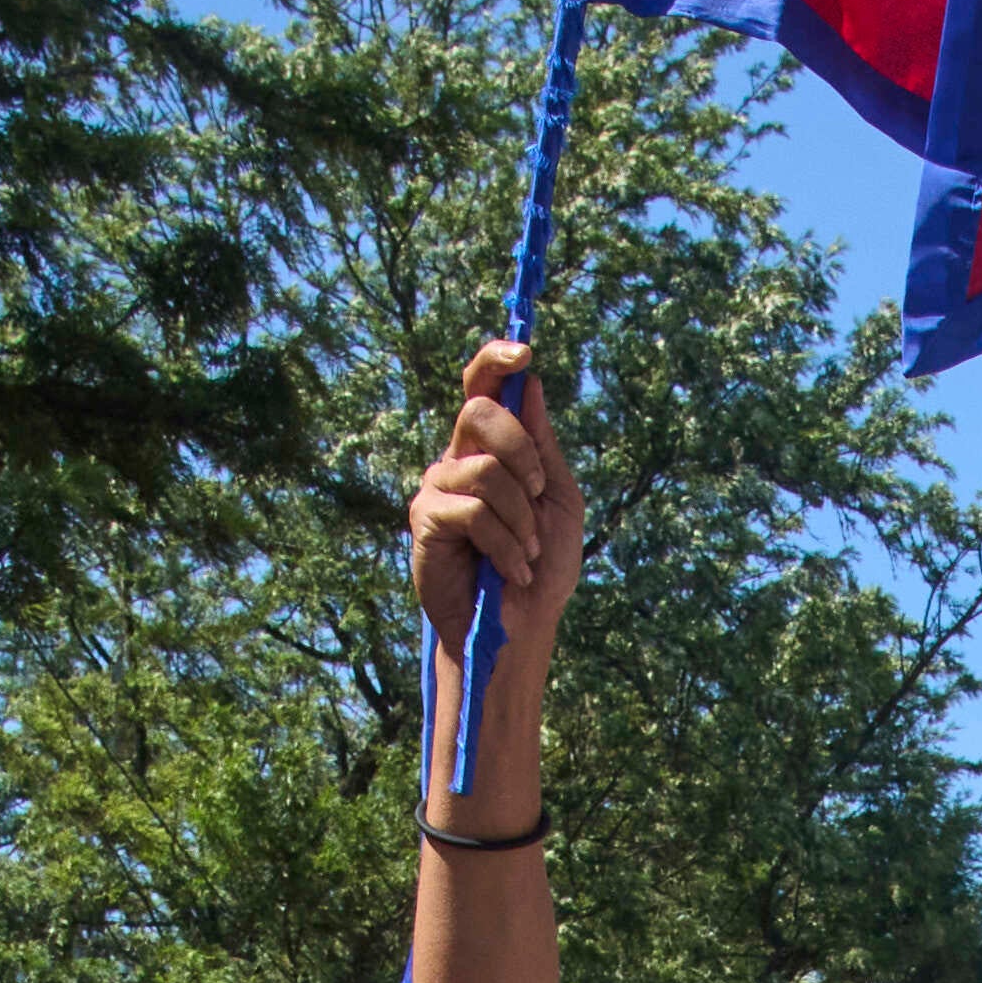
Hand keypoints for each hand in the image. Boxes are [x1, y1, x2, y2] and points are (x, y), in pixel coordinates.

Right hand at [409, 338, 582, 737]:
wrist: (520, 629)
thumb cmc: (541, 567)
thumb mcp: (557, 499)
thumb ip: (543, 445)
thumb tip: (528, 383)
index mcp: (488, 449)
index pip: (480, 387)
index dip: (495, 361)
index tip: (524, 353)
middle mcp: (456, 460)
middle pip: (478, 412)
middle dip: (520, 449)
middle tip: (537, 492)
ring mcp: (436, 489)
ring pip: (485, 470)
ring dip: (521, 516)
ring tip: (527, 552)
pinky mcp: (424, 523)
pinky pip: (473, 511)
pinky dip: (505, 543)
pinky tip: (512, 569)